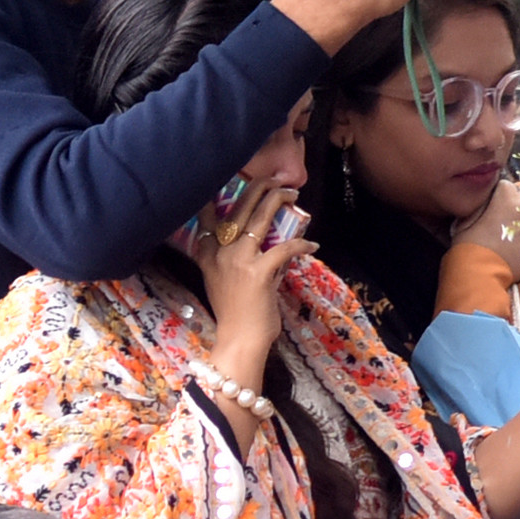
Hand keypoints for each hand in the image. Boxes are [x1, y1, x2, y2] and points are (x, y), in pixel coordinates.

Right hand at [191, 182, 312, 370]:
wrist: (239, 339)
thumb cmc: (235, 312)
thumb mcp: (222, 280)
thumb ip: (235, 258)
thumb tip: (263, 242)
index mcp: (207, 254)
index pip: (207, 216)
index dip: (220, 194)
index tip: (235, 179)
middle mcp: (219, 252)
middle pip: (239, 208)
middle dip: (259, 187)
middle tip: (275, 180)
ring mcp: (238, 260)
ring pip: (259, 218)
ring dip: (278, 201)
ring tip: (292, 194)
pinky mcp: (259, 272)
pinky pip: (284, 247)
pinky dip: (301, 243)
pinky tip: (312, 244)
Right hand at [451, 177, 519, 277]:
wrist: (481, 274)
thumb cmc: (469, 245)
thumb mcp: (466, 219)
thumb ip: (480, 204)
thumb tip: (486, 200)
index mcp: (507, 197)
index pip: (506, 186)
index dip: (498, 196)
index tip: (493, 206)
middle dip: (513, 207)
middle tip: (501, 222)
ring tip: (508, 238)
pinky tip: (515, 249)